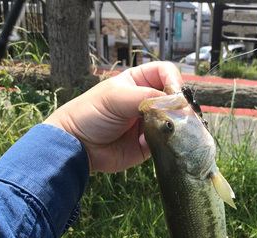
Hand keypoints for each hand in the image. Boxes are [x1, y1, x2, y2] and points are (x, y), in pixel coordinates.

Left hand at [45, 62, 183, 172]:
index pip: (165, 72)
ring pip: (175, 120)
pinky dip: (168, 140)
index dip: (173, 79)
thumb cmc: (90, 114)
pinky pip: (167, 141)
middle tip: (179, 114)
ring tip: (170, 128)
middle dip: (179, 104)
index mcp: (138, 83)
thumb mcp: (115, 97)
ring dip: (176, 124)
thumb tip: (176, 103)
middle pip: (174, 97)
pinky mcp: (150, 144)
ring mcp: (150, 123)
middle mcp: (147, 101)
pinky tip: (158, 141)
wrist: (77, 146)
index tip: (175, 93)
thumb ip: (145, 97)